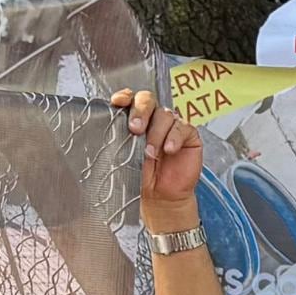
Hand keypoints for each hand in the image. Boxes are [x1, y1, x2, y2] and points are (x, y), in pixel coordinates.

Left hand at [109, 88, 201, 230]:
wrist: (160, 197)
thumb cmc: (141, 176)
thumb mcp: (124, 156)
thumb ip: (119, 139)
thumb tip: (107, 128)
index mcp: (135, 119)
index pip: (130, 99)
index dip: (125, 97)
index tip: (117, 102)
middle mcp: (153, 118)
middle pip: (148, 100)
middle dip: (140, 111)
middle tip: (135, 129)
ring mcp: (172, 125)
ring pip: (165, 115)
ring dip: (156, 133)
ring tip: (150, 153)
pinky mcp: (188, 135)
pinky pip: (183, 128)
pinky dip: (174, 138)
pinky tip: (169, 150)